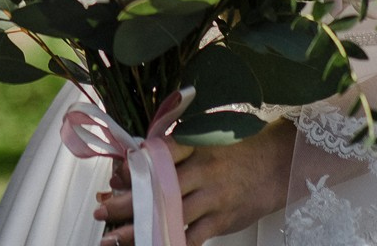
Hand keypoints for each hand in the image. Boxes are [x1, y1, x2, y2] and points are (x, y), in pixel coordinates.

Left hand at [92, 119, 293, 244]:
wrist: (275, 166)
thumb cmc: (234, 152)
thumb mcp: (204, 142)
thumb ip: (174, 151)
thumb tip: (135, 161)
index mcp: (193, 148)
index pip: (156, 155)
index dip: (132, 168)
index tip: (112, 178)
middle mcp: (201, 172)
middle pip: (156, 189)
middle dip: (125, 203)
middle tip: (101, 212)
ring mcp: (212, 198)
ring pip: (169, 216)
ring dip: (139, 228)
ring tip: (115, 239)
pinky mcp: (222, 220)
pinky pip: (192, 237)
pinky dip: (172, 243)